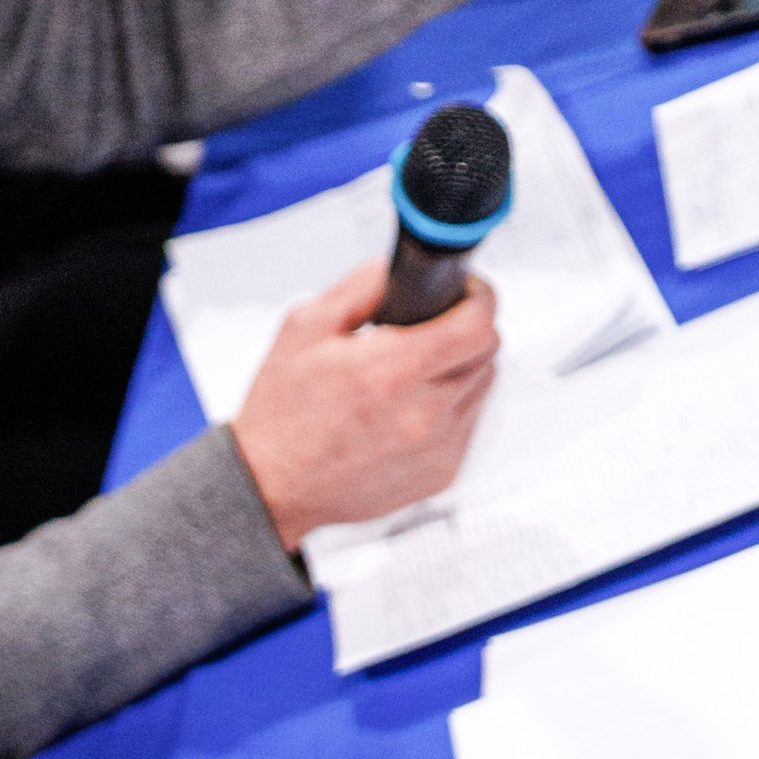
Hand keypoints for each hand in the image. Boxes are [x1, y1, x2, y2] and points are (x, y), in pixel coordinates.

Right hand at [232, 259, 496, 549]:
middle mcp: (421, 416)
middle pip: (487, 352)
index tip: (465, 292)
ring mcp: (435, 450)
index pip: (477, 324)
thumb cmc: (282, 414)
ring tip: (416, 371)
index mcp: (389, 373)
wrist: (271, 489)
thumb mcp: (305, 326)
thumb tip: (407, 268)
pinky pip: (468, 423)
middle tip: (434, 326)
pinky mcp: (439, 475)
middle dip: (468, 328)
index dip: (478, 298)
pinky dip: (450, 407)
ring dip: (459, 368)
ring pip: (482, 386)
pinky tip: (410, 408)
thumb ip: (365, 284)